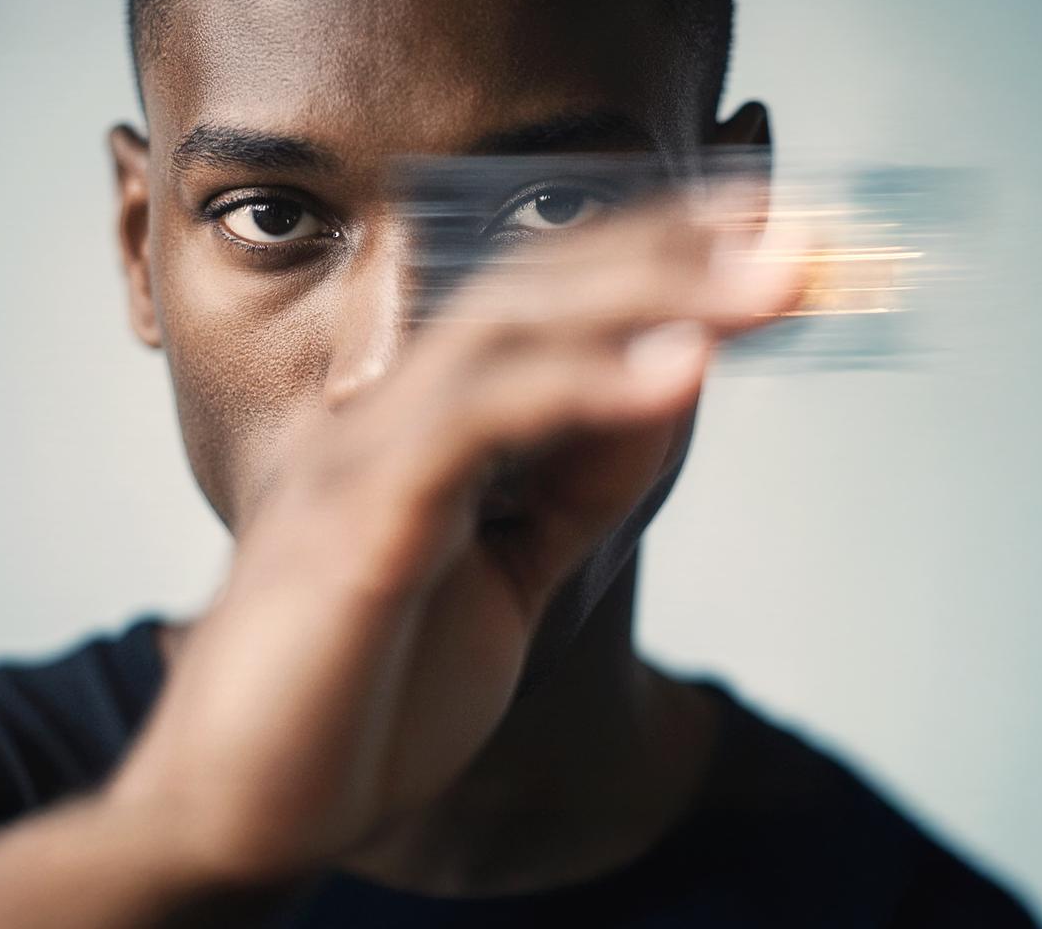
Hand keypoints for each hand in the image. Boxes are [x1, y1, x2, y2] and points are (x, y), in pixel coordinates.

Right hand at [104, 198, 802, 883]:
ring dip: (649, 295)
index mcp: (422, 421)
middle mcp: (386, 413)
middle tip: (799, 236)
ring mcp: (361, 460)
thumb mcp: (510, 575)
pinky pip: (472, 430)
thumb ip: (579, 483)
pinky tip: (673, 370)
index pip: (544, 299)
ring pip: (508, 330)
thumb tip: (670, 383)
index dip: (654, 251)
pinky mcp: (355, 530)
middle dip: (674, 251)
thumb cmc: (365, 695)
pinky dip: (578, 390)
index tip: (767, 229)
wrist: (242, 813)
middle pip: (536, 286)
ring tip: (768, 281)